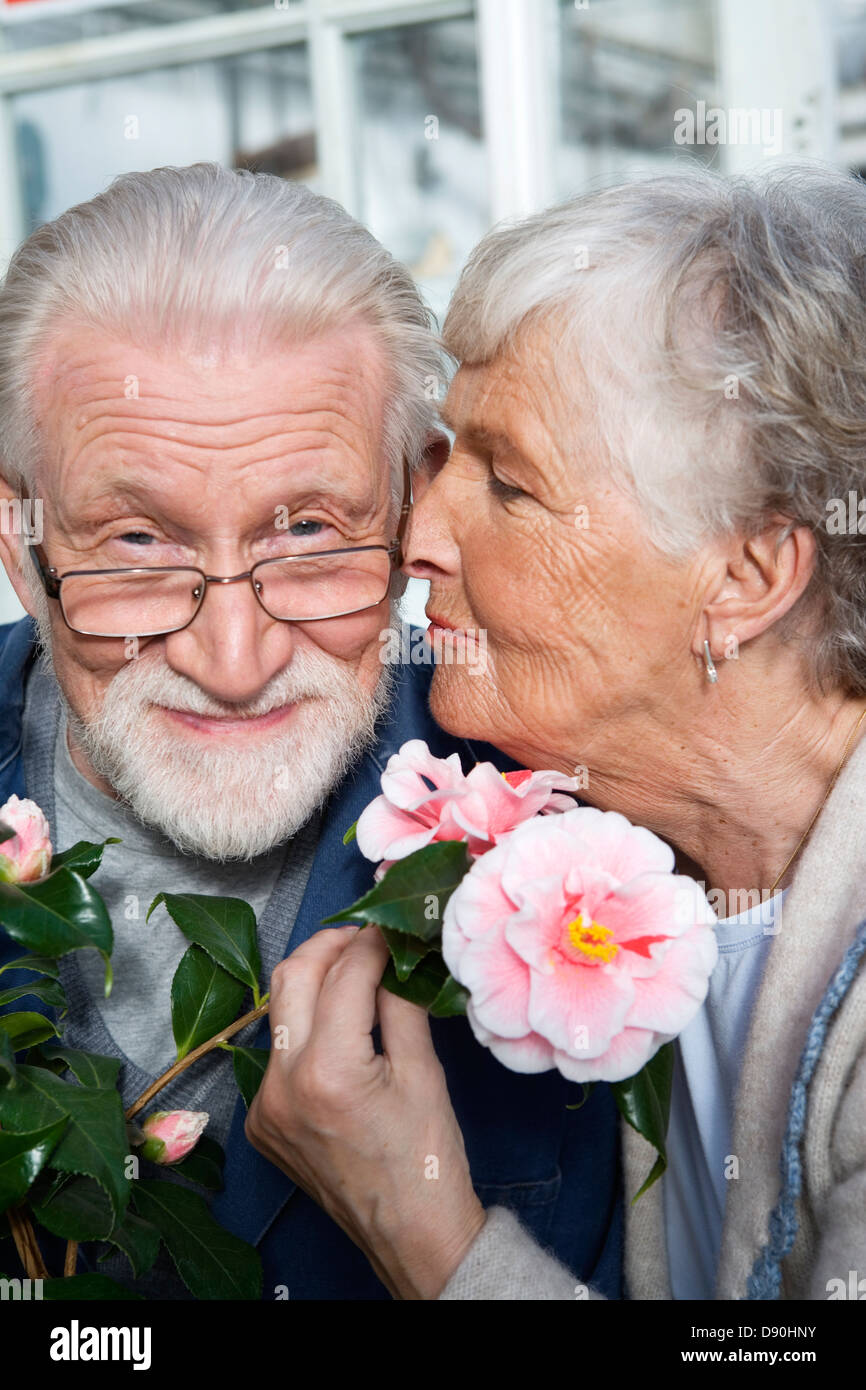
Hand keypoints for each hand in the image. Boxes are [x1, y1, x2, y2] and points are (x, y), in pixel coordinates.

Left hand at [244, 925, 485, 1298]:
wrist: (409, 1234)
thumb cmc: (426, 1160)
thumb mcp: (424, 1071)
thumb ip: (400, 1002)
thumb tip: (391, 952)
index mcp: (328, 1071)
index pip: (345, 975)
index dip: (372, 942)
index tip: (391, 928)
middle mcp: (282, 1085)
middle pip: (291, 977)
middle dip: (328, 946)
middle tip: (364, 938)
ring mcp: (265, 1106)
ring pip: (280, 1014)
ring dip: (314, 986)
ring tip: (355, 978)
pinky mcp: (261, 1121)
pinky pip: (279, 1056)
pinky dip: (308, 1033)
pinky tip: (341, 1036)